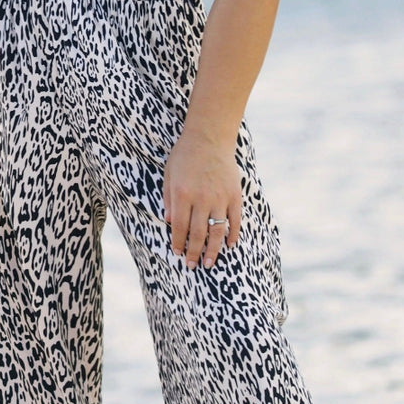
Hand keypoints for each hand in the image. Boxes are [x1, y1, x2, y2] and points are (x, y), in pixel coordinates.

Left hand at [163, 128, 241, 268]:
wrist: (209, 137)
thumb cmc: (185, 155)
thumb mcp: (168, 174)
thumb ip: (169, 199)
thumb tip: (170, 222)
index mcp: (182, 194)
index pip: (180, 227)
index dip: (178, 243)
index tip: (178, 254)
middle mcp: (201, 198)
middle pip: (197, 233)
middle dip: (194, 252)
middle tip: (193, 266)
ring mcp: (220, 198)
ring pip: (217, 231)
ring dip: (213, 250)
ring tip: (209, 263)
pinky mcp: (234, 195)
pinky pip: (235, 220)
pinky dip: (233, 234)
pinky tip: (230, 245)